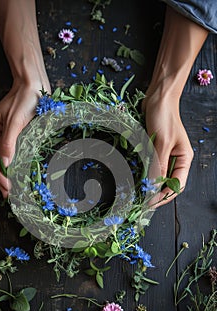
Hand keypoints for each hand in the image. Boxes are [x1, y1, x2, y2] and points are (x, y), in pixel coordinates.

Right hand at [0, 81, 48, 197]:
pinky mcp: (17, 135)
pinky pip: (14, 153)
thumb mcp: (15, 121)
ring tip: (14, 189)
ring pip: (5, 159)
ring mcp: (5, 135)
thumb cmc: (24, 99)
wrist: (34, 84)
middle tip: (9, 195)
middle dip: (3, 178)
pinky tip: (20, 174)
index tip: (7, 188)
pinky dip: (16, 165)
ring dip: (9, 174)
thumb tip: (5, 164)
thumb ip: (9, 143)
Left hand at [142, 90, 193, 206]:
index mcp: (184, 159)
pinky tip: (136, 179)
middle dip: (157, 194)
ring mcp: (165, 155)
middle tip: (142, 202)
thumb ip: (158, 165)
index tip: (150, 203)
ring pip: (158, 177)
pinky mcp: (154, 150)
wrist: (158, 97)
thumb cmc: (163, 116)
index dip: (164, 196)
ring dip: (149, 185)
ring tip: (138, 194)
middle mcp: (176, 159)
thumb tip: (153, 187)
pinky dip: (144, 174)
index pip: (177, 185)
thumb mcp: (161, 143)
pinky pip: (150, 167)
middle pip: (168, 183)